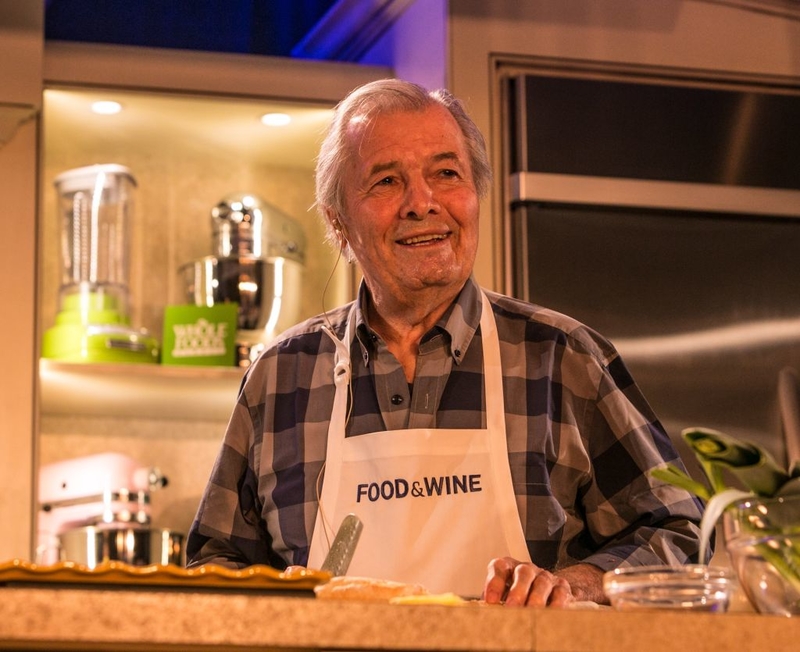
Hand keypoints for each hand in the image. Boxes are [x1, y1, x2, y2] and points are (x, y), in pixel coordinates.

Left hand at [482, 557, 605, 606]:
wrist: (547, 591)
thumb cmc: (517, 595)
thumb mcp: (502, 596)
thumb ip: (494, 601)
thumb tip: (482, 613)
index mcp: (509, 567)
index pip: (500, 567)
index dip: (494, 583)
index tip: (490, 601)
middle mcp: (527, 569)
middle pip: (524, 573)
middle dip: (517, 591)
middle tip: (512, 608)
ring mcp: (545, 576)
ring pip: (542, 583)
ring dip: (536, 599)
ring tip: (531, 613)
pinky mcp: (561, 587)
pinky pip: (560, 593)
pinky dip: (555, 605)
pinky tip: (549, 614)